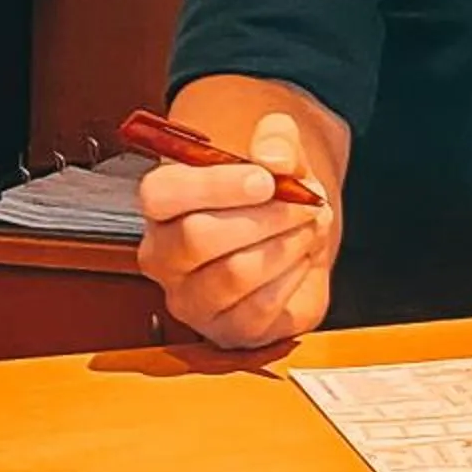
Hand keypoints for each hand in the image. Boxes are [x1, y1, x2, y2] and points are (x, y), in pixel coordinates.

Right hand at [136, 112, 340, 349]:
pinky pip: (259, 307)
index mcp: (163, 205)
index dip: (213, 185)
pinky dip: (293, 277)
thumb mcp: (279, 154)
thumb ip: (278, 140)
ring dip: (286, 243)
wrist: (294, 237)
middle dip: (265, 216)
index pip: (161, 194)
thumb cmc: (271, 196)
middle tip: (304, 202)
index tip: (264, 179)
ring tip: (310, 225)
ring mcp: (191, 300)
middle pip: (198, 237)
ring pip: (234, 273)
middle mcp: (165, 256)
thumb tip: (275, 159)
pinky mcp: (226, 331)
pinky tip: (303, 257)